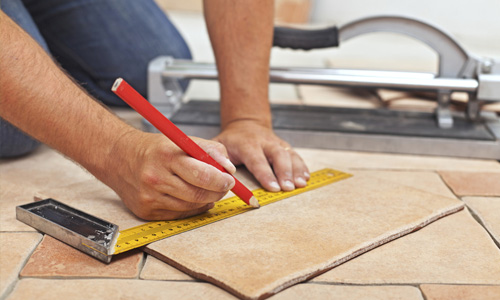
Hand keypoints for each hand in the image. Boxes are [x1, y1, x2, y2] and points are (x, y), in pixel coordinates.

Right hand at [105, 130, 235, 219]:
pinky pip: (179, 214)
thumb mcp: (183, 140)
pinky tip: (192, 198)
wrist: (119, 157)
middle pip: (198, 194)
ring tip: (206, 189)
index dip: (221, 180)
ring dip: (205, 200)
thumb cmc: (155, 149)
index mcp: (167, 156)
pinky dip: (191, 208)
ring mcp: (150, 197)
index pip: (202, 174)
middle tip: (223, 186)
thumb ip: (211, 150)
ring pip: (191, 206)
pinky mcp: (146, 211)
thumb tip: (229, 169)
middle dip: (217, 192)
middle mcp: (156, 177)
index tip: (230, 180)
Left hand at [214, 120, 309, 191]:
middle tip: (288, 187)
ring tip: (300, 184)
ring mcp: (276, 144)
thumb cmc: (231, 140)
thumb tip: (219, 173)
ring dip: (296, 170)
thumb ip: (216, 158)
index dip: (265, 174)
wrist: (246, 124)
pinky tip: (305, 178)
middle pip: (278, 155)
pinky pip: (295, 156)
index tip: (272, 187)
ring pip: (289, 155)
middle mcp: (264, 142)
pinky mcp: (285, 147)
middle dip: (285, 172)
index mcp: (247, 144)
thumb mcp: (218, 145)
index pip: (257, 159)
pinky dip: (302, 167)